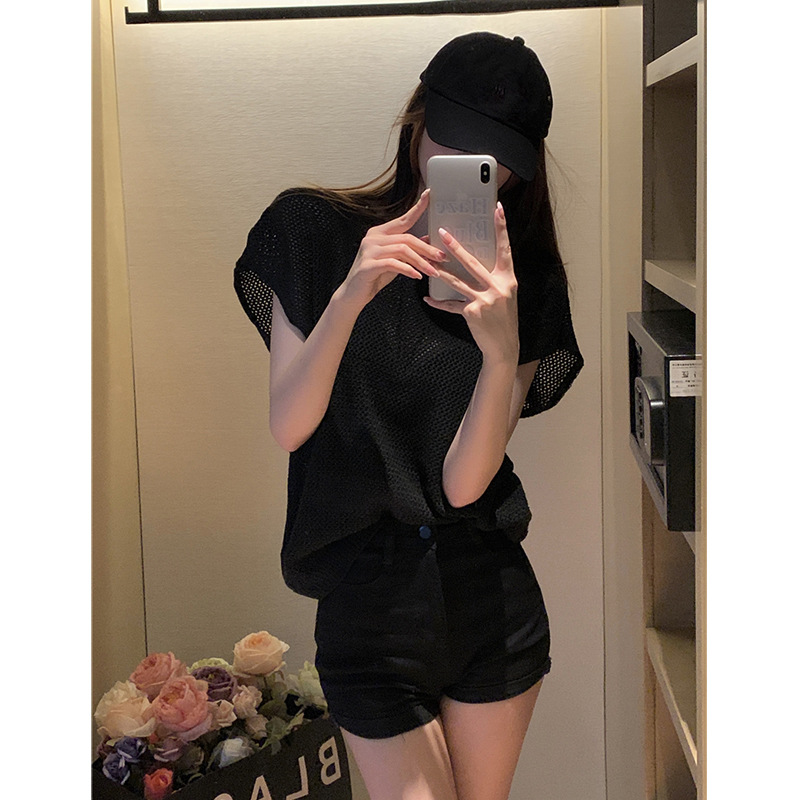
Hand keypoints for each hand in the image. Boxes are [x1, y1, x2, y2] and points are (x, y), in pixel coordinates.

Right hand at [338, 190, 445, 308]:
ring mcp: (369, 250)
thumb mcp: (395, 262)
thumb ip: (408, 250)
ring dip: (421, 262)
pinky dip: (408, 270)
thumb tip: (428, 240)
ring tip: (433, 271)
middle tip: (442, 257)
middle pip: (407, 238)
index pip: (403, 219)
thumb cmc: (374, 277)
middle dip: (427, 249)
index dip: (417, 208)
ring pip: (402, 250)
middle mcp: (373, 238)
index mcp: (379, 233)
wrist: (353, 295)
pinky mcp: (368, 265)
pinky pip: (393, 264)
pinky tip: (416, 276)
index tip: (430, 195)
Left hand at [423, 202, 519, 364]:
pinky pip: (451, 305)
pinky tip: (427, 298)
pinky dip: (438, 302)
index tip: (498, 209)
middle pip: (473, 262)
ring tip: (428, 261)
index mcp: (508, 279)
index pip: (505, 248)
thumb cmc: (503, 319)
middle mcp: (498, 287)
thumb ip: (493, 279)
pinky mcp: (472, 312)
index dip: (502, 228)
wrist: (503, 346)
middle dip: (456, 247)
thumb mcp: (505, 296)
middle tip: (442, 232)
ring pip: (458, 281)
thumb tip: (476, 263)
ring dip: (441, 271)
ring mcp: (485, 300)